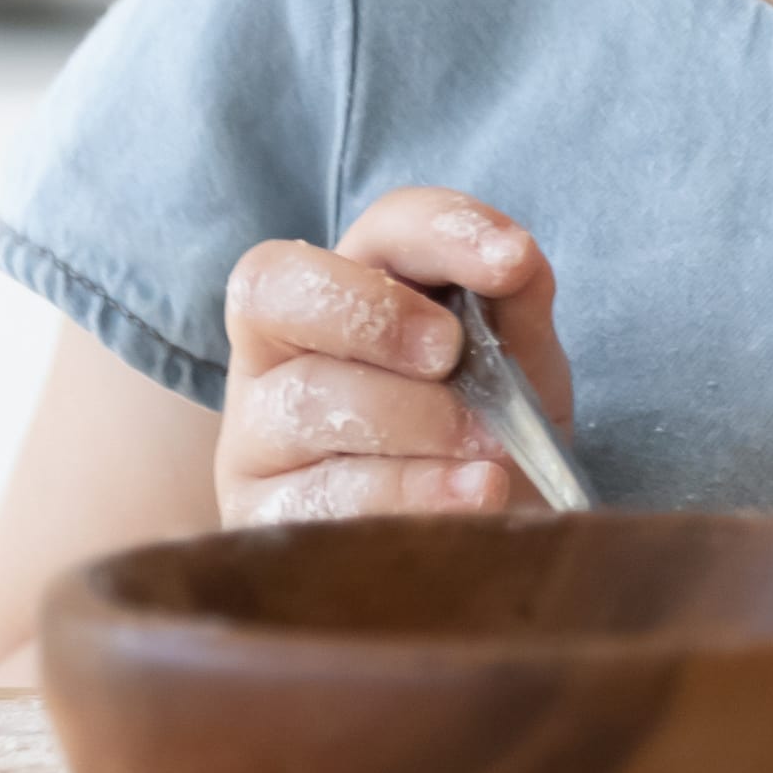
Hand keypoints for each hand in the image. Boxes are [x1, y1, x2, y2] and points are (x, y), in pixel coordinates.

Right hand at [214, 186, 573, 527]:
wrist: (483, 544)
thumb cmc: (486, 433)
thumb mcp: (517, 360)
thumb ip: (514, 300)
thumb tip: (512, 260)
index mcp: (351, 287)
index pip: (377, 228)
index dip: (442, 230)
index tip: (512, 262)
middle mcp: (278, 348)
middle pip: (275, 288)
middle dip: (378, 316)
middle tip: (453, 357)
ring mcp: (255, 433)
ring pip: (306, 398)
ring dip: (417, 419)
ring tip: (492, 450)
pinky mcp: (259, 515)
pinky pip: (322, 494)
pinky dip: (411, 489)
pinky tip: (474, 494)